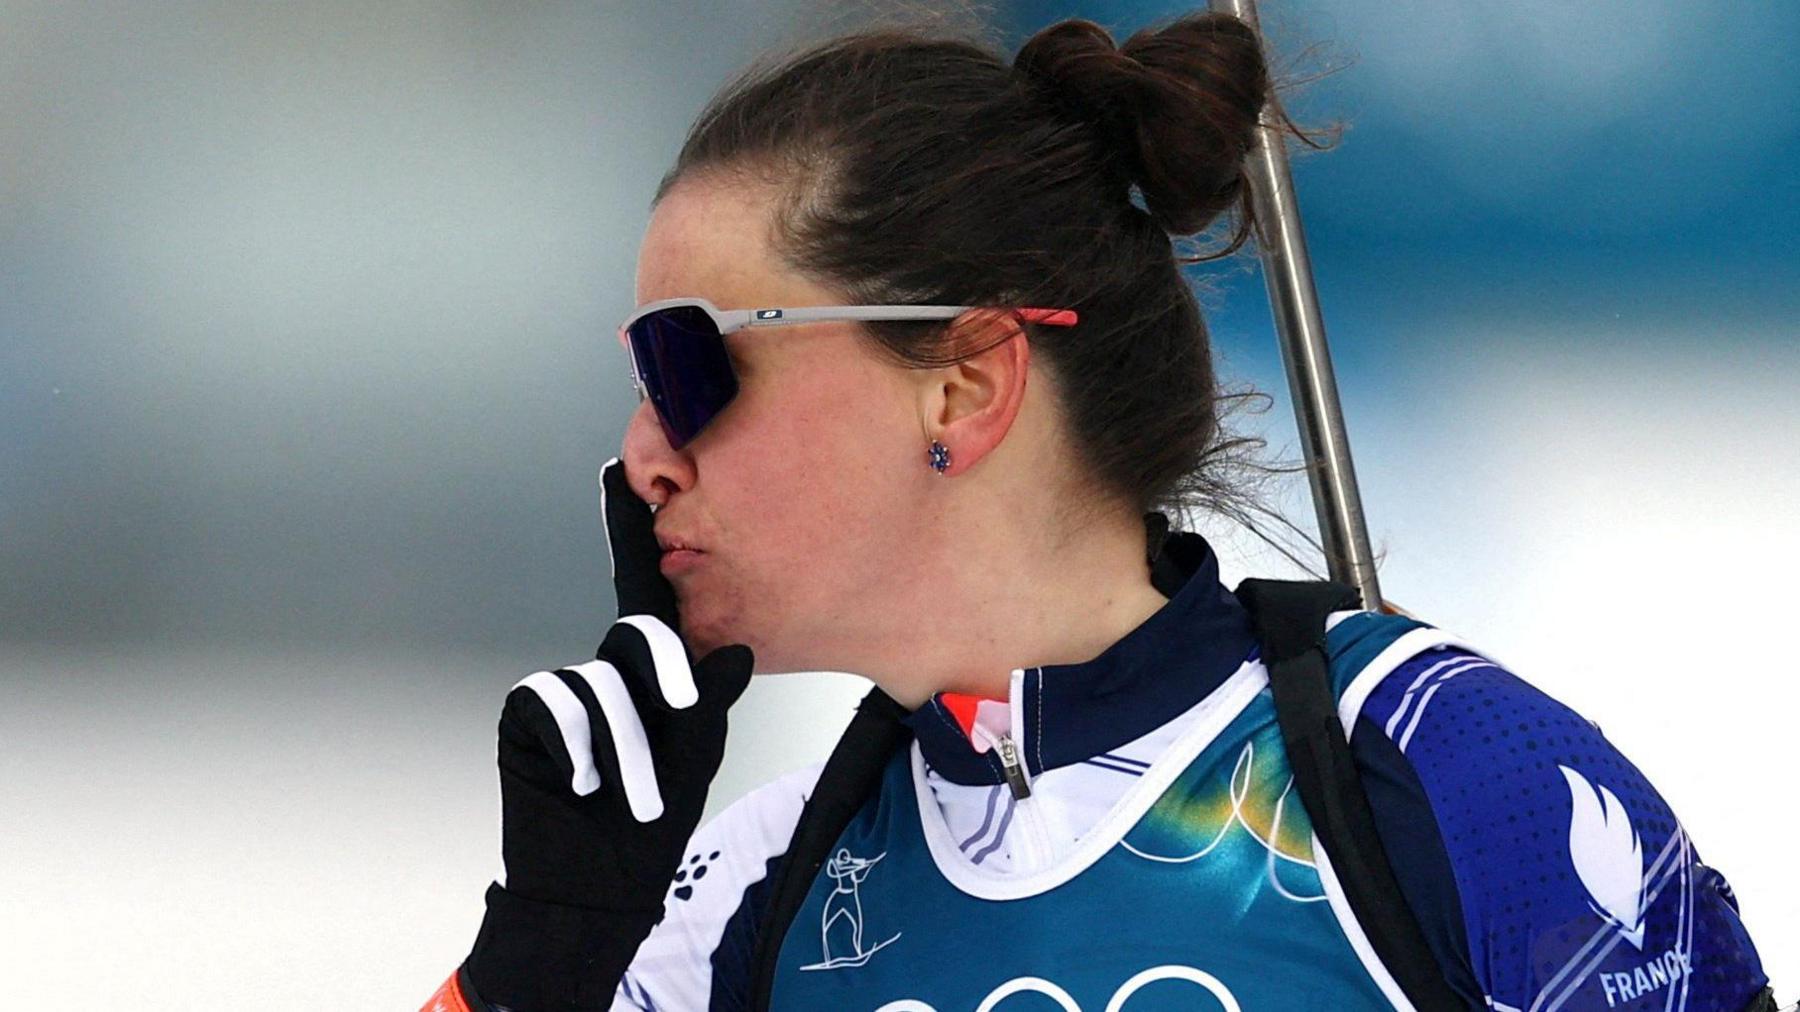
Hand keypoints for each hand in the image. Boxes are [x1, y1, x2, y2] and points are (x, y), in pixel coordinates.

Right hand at [464, 458, 753, 1010]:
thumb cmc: (651, 817)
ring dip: (628, 747)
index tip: (622, 472)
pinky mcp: (525, 717)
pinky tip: (580, 785)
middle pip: (636, 637)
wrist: (593, 884)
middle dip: (662, 685)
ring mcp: (560, 691)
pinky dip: (580, 748)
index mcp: (647, 670)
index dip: (630, 533)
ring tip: (630, 795)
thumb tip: (729, 653)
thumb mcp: (695, 756)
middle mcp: (603, 669)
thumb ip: (709, 703)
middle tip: (677, 727)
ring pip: (600, 682)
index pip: (644, 592)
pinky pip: (555, 705)